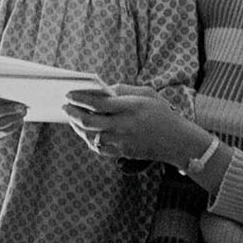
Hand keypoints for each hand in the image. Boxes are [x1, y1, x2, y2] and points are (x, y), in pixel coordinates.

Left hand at [65, 85, 201, 164]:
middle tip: (64, 107)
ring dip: (77, 127)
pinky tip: (85, 131)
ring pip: (89, 136)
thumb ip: (123, 89)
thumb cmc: (161, 113)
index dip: (79, 98)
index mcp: (130, 107)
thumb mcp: (147, 94)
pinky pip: (98, 147)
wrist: (177, 141)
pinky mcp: (122, 153)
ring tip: (72, 118)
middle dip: (71, 113)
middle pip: (88, 121)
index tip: (69, 94)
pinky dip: (88, 139)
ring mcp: (121, 141)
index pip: (97, 103)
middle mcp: (123, 125)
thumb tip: (101, 90)